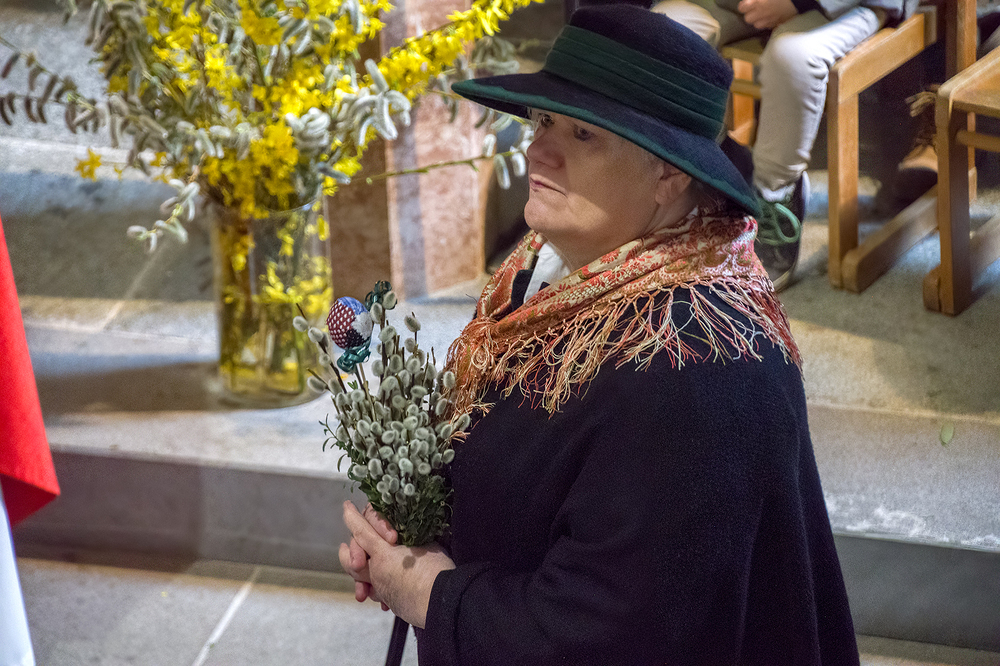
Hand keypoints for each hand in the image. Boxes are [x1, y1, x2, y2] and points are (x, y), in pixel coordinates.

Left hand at [340, 501, 455, 627]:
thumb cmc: (436, 570)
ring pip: (361, 579)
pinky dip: (374, 585)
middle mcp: (376, 572)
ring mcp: (382, 589)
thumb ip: (410, 538)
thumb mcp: (425, 544)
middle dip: (349, 551)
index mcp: (383, 553)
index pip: (361, 531)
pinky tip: (378, 586)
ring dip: (358, 572)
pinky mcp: (391, 601)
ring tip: (359, 566)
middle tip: (346, 546)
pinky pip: (377, 592)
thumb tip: (406, 536)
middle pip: (351, 561)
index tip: (346, 506)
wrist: (442, 603)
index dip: (353, 517)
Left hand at [737, 0, 796, 28]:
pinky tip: (773, 16)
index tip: (747, 3)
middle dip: (750, 14)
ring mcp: (770, 20)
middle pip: (748, 19)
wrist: (800, 0)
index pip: (742, 8)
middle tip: (755, 8)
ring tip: (764, 13)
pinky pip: (769, 26)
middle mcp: (761, 13)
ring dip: (759, 20)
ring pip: (757, 25)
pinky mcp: (779, 24)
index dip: (744, 5)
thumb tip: (752, 0)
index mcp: (757, 3)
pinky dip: (769, 22)